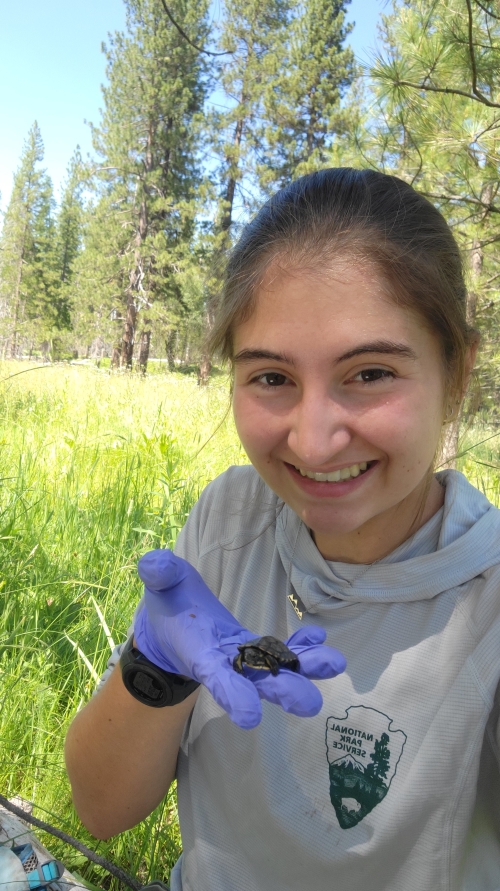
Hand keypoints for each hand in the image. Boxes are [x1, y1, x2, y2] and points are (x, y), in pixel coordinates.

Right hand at [134, 549, 345, 728]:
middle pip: (256, 681)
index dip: (232, 694)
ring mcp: (243, 656)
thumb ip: (158, 575)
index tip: (250, 716)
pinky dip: (300, 647)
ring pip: (276, 668)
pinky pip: (281, 650)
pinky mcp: (254, 647)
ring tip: (334, 663)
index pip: (216, 676)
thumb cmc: (165, 603)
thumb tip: (154, 564)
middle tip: (311, 703)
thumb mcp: (159, 585)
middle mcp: (225, 661)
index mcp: (199, 653)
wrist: (170, 625)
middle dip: (284, 690)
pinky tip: (319, 639)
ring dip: (305, 668)